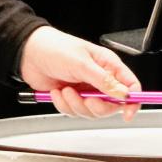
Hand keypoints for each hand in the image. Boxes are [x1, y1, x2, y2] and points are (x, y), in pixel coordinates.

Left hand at [18, 26, 141, 120]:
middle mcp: (99, 79)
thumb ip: (103, 80)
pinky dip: (64, 105)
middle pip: (111, 104)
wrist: (28, 53)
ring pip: (92, 111)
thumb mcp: (81, 63)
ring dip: (77, 105)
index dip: (133, 100)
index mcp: (108, 65)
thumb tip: (123, 93)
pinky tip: (57, 92)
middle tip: (86, 100)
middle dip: (97, 106)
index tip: (128, 113)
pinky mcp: (72, 97)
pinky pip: (74, 111)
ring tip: (66, 91)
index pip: (130, 85)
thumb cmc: (55, 48)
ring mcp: (85, 89)